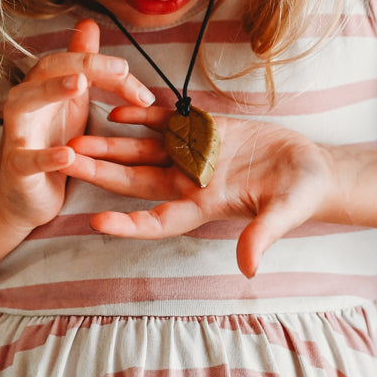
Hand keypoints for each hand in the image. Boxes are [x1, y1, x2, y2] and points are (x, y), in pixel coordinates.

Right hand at [0, 19, 155, 232]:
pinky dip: (46, 157)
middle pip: (46, 70)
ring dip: (52, 91)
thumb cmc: (48, 140)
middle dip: (83, 64)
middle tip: (120, 68)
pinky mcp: (15, 168)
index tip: (137, 83)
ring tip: (80, 86)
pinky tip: (68, 154)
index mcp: (42, 85)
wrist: (21, 192)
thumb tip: (88, 23)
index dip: (106, 66)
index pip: (72, 62)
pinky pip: (27, 159)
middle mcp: (25, 102)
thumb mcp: (70, 101)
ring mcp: (17, 133)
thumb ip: (80, 64)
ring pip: (24, 103)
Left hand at [64, 105, 345, 277]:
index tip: (95, 222)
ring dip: (111, 144)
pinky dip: (141, 117)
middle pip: (135, 181)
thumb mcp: (286, 212)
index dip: (127, 224)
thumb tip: (249, 268)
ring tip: (78, 136)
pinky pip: (164, 124)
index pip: (157, 220)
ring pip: (142, 150)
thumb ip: (264, 234)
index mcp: (204, 206)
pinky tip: (118, 109)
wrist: (310, 168)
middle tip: (65, 163)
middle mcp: (189, 182)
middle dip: (101, 173)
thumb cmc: (301, 194)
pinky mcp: (202, 131)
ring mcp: (193, 155)